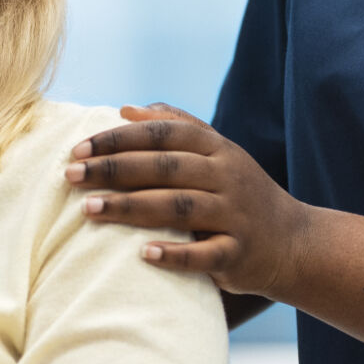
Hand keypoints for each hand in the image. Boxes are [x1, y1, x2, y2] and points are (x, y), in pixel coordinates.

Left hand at [65, 103, 317, 298]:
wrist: (294, 243)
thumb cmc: (239, 194)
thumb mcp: (217, 154)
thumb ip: (176, 127)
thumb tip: (127, 109)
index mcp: (218, 148)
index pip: (163, 133)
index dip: (119, 138)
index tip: (77, 148)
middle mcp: (228, 176)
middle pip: (165, 167)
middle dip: (113, 169)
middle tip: (69, 175)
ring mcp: (235, 215)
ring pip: (179, 207)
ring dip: (131, 208)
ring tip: (89, 210)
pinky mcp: (239, 253)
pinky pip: (204, 253)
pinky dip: (174, 254)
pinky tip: (142, 254)